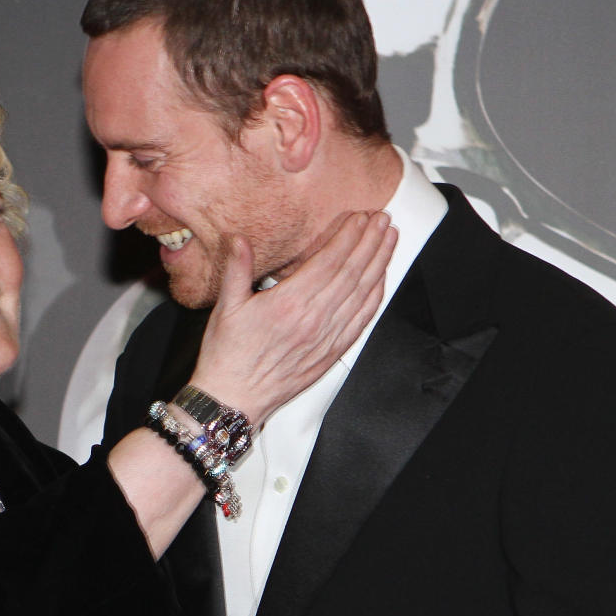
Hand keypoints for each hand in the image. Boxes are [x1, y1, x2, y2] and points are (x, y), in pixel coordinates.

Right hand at [190, 211, 395, 426]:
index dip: (349, 237)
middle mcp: (313, 319)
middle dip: (371, 243)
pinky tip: (381, 281)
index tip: (360, 218)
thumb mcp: (225, 307)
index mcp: (289, 303)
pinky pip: (360, 320)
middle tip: (383, 220)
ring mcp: (326, 337)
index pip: (329, 261)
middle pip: (352, 273)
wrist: (234, 398)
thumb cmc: (228, 356)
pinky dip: (375, 297)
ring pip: (362, 293)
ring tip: (390, 240)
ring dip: (379, 264)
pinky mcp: (331, 353)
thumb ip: (237, 269)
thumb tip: (239, 239)